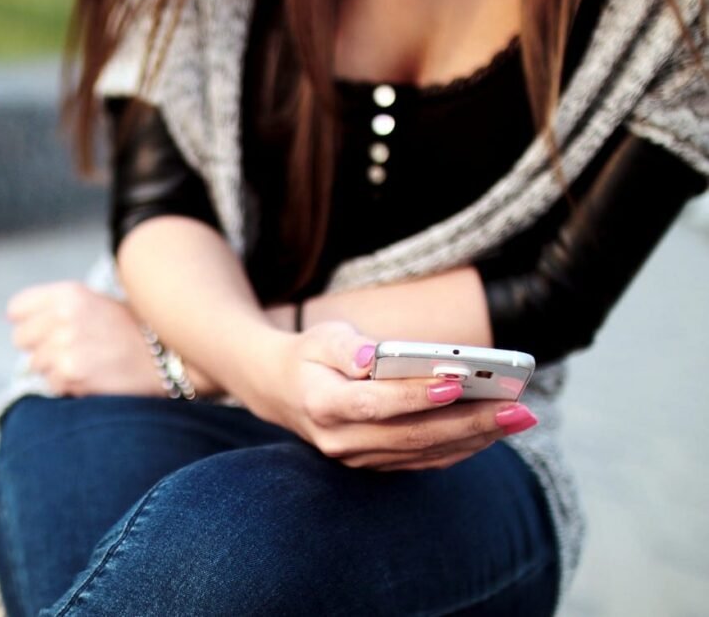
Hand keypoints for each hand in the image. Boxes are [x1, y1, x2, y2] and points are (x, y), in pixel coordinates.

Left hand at [6, 281, 160, 396]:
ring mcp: (65, 346)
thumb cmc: (133, 331)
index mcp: (68, 293)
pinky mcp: (71, 374)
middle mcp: (63, 316)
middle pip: (21, 339)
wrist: (169, 358)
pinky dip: (67, 386)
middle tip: (68, 351)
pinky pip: (52, 384)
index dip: (27, 322)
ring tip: (86, 364)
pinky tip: (92, 377)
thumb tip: (13, 319)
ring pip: (35, 365)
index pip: (17, 309)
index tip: (39, 331)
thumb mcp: (97, 303)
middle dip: (39, 347)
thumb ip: (59, 307)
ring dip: (54, 368)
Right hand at [243, 321, 538, 470]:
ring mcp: (357, 459)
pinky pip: (423, 460)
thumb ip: (346, 344)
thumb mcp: (320, 337)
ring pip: (423, 452)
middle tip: (516, 406)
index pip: (376, 403)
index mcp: (323, 403)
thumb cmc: (311, 356)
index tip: (459, 381)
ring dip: (475, 438)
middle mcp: (340, 440)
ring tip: (518, 416)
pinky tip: (493, 430)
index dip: (417, 396)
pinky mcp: (374, 465)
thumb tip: (376, 354)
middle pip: (411, 435)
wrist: (282, 392)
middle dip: (469, 421)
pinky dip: (461, 447)